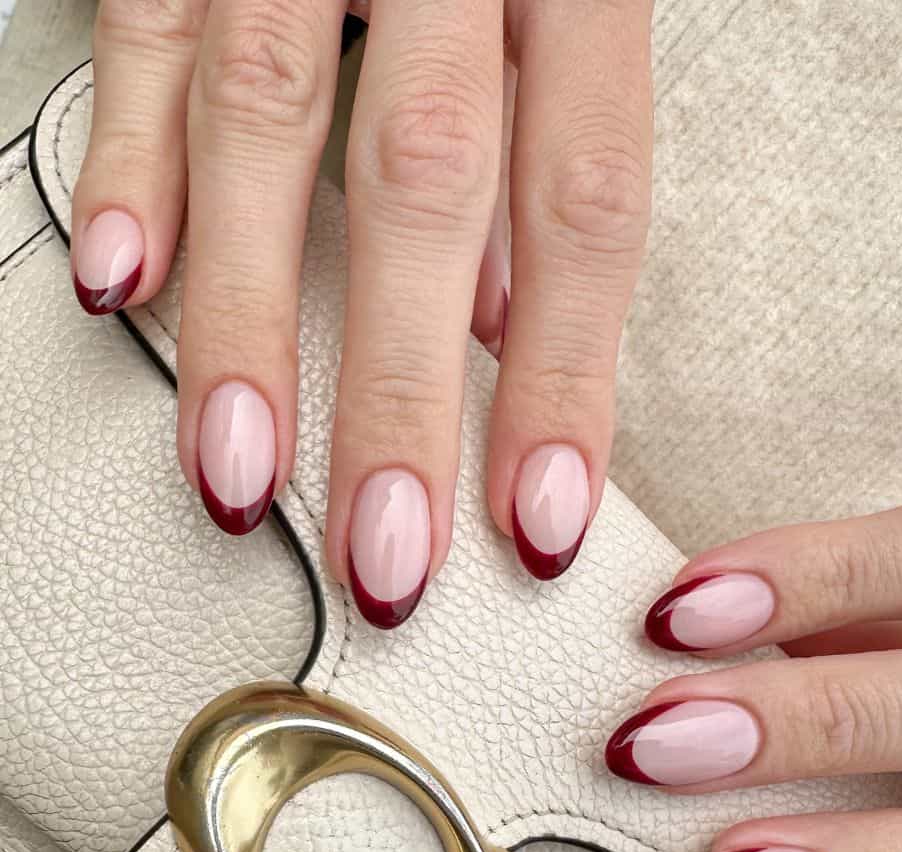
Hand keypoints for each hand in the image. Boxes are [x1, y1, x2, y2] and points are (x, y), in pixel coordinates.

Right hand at [71, 0, 652, 625]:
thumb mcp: (568, 7)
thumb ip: (546, 157)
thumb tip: (511, 326)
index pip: (585, 204)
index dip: (563, 378)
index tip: (534, 522)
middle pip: (432, 184)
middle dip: (401, 394)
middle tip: (388, 555)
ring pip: (272, 118)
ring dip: (251, 320)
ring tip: (242, 472)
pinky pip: (146, 22)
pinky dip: (128, 157)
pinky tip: (124, 281)